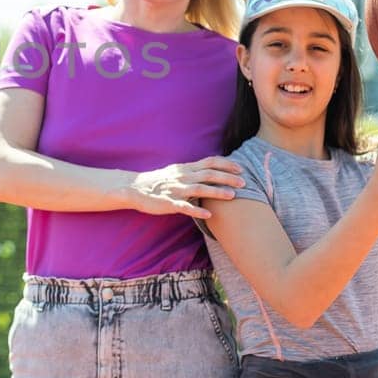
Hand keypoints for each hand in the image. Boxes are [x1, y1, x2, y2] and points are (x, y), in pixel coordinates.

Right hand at [129, 156, 244, 219]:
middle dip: (228, 177)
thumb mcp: (176, 171)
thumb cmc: (158, 181)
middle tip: (244, 182)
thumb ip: (193, 171)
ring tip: (233, 196)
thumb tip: (211, 170)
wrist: (134, 188)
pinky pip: (184, 207)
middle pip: (209, 174)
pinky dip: (197, 211)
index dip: (226, 163)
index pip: (210, 162)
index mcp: (186, 168)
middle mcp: (183, 177)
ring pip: (200, 189)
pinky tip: (209, 215)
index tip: (240, 168)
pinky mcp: (168, 203)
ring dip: (217, 192)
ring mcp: (176, 190)